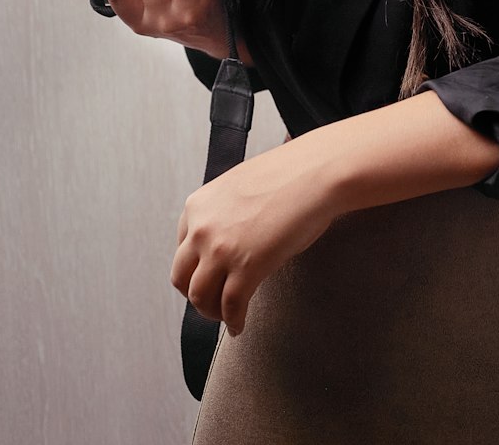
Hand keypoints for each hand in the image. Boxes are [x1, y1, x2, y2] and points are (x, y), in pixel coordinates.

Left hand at [171, 139, 337, 335]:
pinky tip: (239, 325)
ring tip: (227, 316)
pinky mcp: (246, 269)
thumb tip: (233, 237)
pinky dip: (233, 321)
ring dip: (212, 312)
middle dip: (196, 293)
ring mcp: (221, 250)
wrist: (317, 172)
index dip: (195, 268)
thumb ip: (226, 213)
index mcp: (198, 205)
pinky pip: (230, 307)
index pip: (181, 249)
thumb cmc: (291, 175)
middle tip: (212, 301)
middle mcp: (201, 228)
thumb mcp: (241, 187)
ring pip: (199, 297)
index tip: (207, 277)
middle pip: (182, 277)